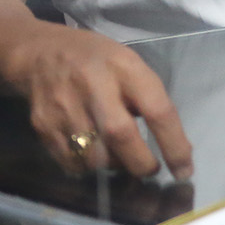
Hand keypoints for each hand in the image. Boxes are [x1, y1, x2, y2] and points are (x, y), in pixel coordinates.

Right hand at [2, 20, 191, 179]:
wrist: (40, 53)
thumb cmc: (96, 59)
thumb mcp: (129, 62)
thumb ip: (144, 95)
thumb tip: (162, 138)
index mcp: (125, 68)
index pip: (157, 110)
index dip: (174, 143)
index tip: (184, 168)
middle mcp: (94, 87)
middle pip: (121, 135)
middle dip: (141, 162)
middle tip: (151, 170)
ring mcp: (65, 107)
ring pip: (94, 155)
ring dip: (114, 165)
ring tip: (121, 157)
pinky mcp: (43, 126)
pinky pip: (71, 161)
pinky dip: (88, 166)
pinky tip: (95, 154)